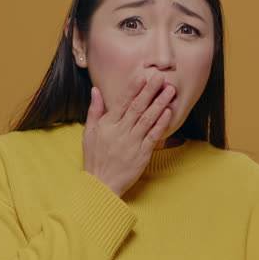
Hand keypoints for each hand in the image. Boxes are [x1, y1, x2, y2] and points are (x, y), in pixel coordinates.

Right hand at [83, 71, 175, 196]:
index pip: (122, 102)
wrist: (101, 184)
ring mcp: (132, 143)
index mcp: (108, 125)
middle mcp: (121, 132)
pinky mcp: (142, 154)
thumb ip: (94, 110)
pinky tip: (168, 112)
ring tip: (169, 91)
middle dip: (149, 91)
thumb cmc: (94, 157)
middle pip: (137, 107)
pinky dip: (161, 124)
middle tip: (160, 77)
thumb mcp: (89, 132)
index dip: (133, 88)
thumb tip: (96, 90)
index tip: (142, 76)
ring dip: (159, 104)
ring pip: (148, 119)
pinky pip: (153, 136)